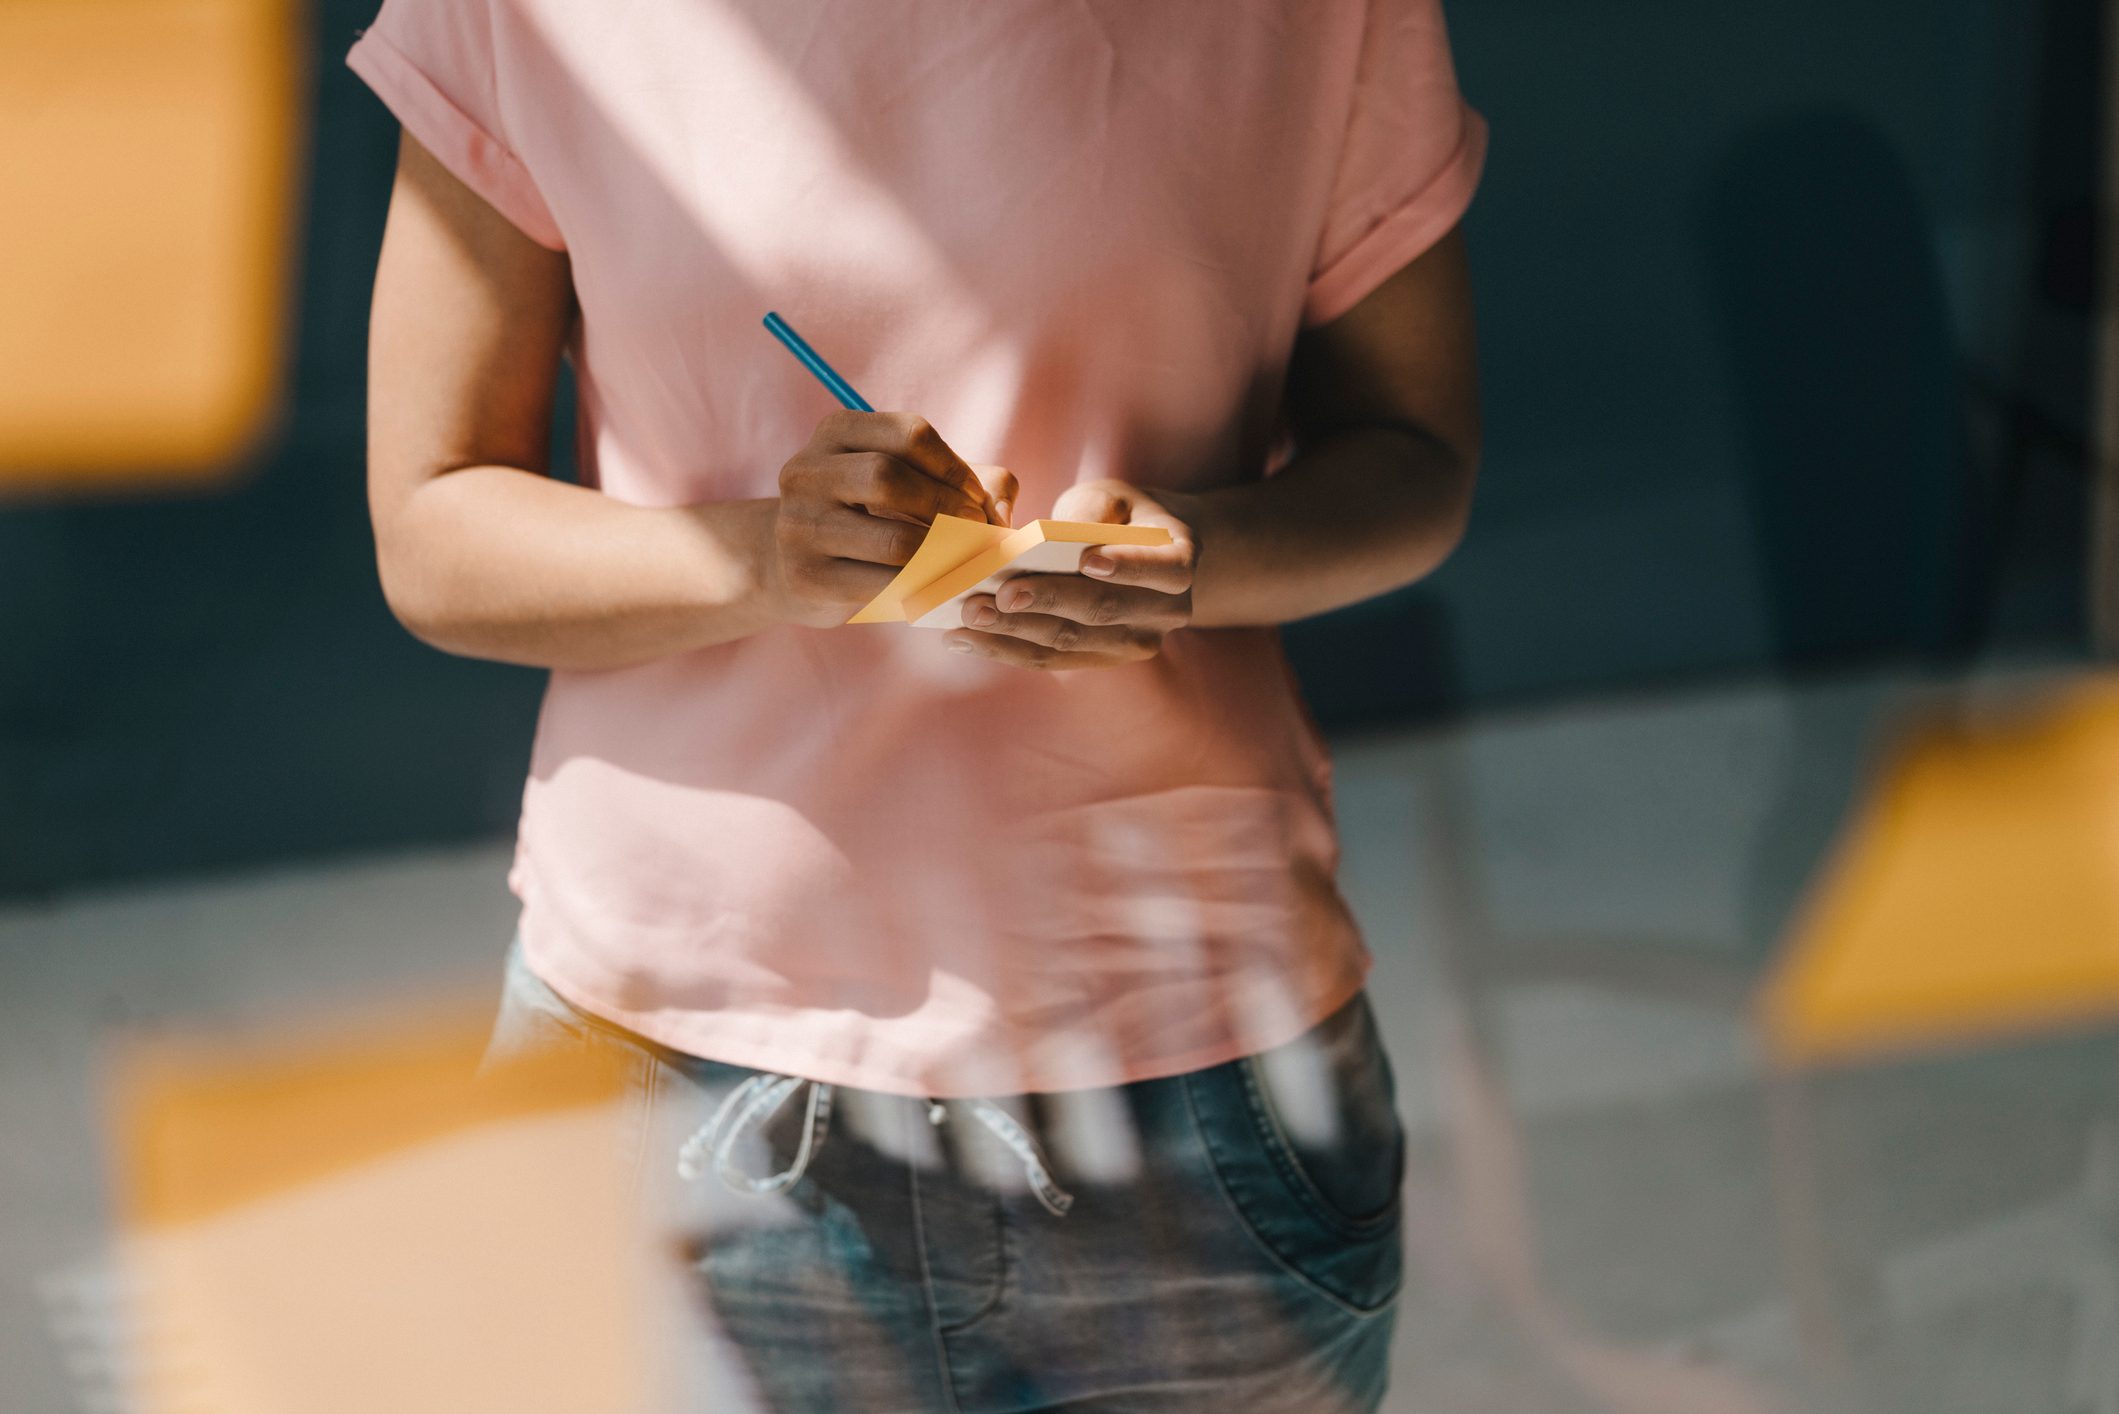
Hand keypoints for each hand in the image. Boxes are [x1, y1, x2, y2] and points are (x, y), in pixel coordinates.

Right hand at [770, 411, 1017, 627]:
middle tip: (974, 532)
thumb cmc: (868, 517)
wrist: (791, 565)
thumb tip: (1001, 514)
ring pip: (894, 540)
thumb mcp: (910, 483)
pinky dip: (926, 586)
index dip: (955, 468)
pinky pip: (886, 585)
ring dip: (945, 554)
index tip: (975, 498)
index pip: (910, 433)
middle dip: (947, 507)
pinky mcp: (809, 577)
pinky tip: (938, 586)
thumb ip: (972, 482)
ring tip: (963, 560)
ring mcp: (800, 526)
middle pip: (890, 478)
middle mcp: (806, 472)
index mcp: (836, 432)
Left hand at [945, 479, 1196, 669]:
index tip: (1087, 560)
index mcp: (1179, 561)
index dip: (1127, 565)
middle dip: (1047, 601)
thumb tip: (1060, 535)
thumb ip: (1095, 510)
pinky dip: (1004, 648)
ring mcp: (1133, 644)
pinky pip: (1050, 660)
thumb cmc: (1121, 516)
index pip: (1161, 569)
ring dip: (1015, 632)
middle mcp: (1165, 612)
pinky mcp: (1097, 660)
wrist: (1141, 556)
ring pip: (1070, 642)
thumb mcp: (1115, 497)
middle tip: (998, 592)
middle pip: (1103, 612)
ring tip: (968, 614)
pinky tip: (963, 637)